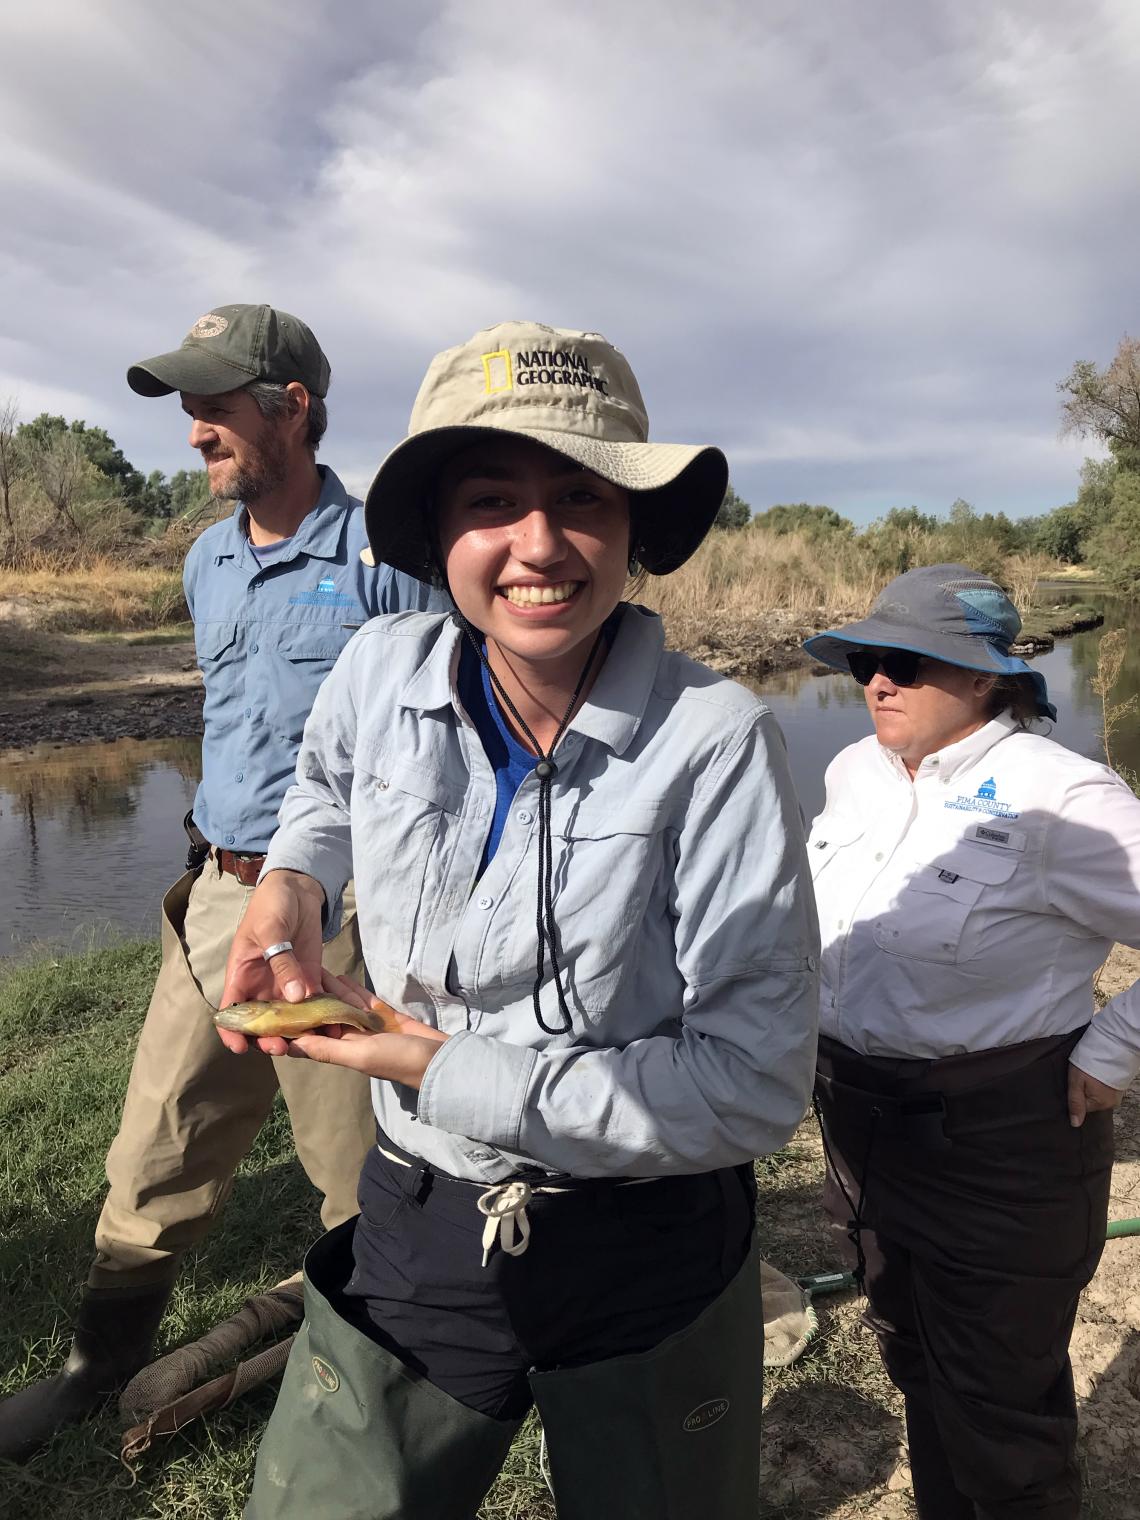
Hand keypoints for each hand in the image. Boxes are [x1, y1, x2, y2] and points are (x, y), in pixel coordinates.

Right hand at [217, 869, 326, 1053]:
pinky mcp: (309, 980)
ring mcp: (286, 986)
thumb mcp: (272, 929)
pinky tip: (336, 1025)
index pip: (231, 1011)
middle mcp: (262, 987)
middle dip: (270, 1039)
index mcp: (242, 975)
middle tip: (283, 1048)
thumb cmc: (272, 905)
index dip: (233, 1032)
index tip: (241, 1047)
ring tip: (316, 1043)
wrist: (297, 890)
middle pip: (262, 1023)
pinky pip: (314, 1005)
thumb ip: (281, 961)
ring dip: (301, 1033)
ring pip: (290, 1020)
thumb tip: (295, 997)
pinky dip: (323, 1017)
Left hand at [285, 987, 448, 1091]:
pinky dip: (352, 989)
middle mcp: (351, 1040)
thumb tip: (289, 1045)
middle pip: (323, 1018)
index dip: (290, 1026)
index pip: (309, 1038)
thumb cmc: (399, 1060)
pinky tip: (340, 976)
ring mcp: (369, 1027)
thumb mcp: (361, 1056)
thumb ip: (327, 1049)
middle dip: (307, 1001)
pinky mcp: (385, 1017)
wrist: (440, 1059)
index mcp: (342, 1052)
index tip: (272, 1009)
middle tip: (291, 978)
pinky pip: (363, 1001)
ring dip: (328, 990)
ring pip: (342, 1006)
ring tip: (312, 970)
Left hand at [1067, 1062, 1124, 1126]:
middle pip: (1090, 1101)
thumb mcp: (1076, 1081)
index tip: (1074, 1083)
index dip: (1075, 1095)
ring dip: (1092, 1087)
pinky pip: (1105, 1089)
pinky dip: (1100, 1083)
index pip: (1082, 1107)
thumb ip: (1075, 1103)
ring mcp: (1117, 1094)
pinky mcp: (1119, 1085)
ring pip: (1098, 1095)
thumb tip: (1075, 1124)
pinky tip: (1097, 1073)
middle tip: (1082, 1076)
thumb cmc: (1090, 1062)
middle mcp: (1111, 1103)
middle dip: (1084, 1091)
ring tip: (1089, 1073)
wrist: (1112, 1045)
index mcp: (1100, 1104)